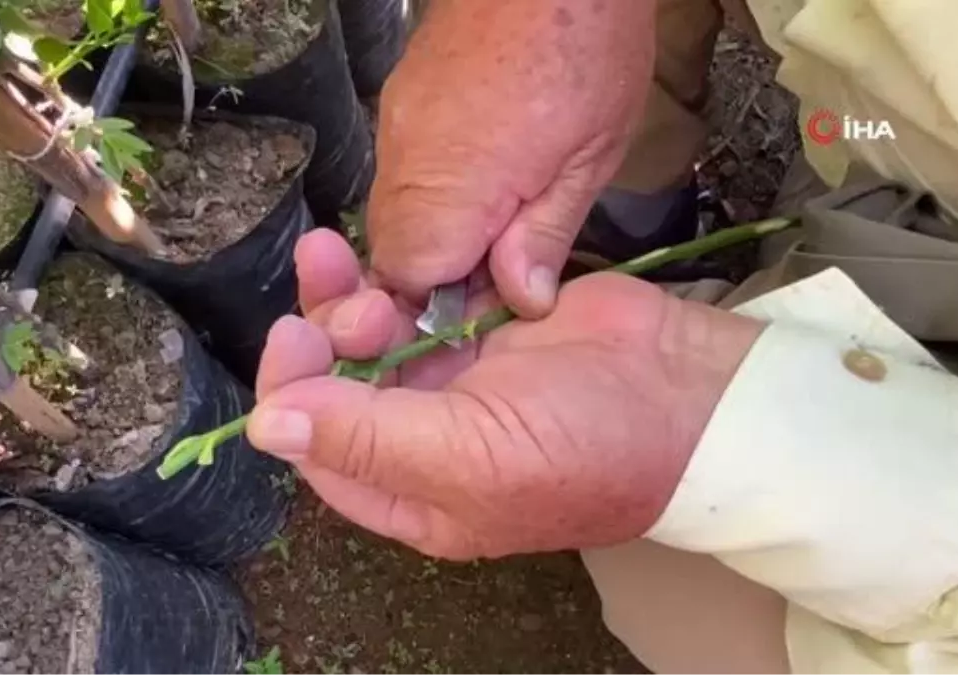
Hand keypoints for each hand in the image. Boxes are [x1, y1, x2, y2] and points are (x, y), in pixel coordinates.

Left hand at [249, 230, 763, 558]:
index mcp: (414, 493)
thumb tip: (265, 427)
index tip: (297, 336)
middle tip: (340, 288)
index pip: (320, 450)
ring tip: (343, 258)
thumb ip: (364, 438)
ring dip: (351, 295)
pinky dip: (399, 274)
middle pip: (338, 384)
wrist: (691, 393)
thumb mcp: (469, 458)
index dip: (294, 393)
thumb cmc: (585, 447)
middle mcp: (426, 439)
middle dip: (324, 333)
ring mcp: (457, 378)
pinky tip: (384, 249)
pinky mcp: (486, 326)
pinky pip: (420, 299)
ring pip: (374, 334)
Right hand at [367, 0, 656, 317]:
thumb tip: (519, 300)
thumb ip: (544, 235)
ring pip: (396, 214)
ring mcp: (397, 128)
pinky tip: (491, 169)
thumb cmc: (584, 46)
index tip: (494, 300)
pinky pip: (404, 172)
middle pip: (393, 253)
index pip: (407, 280)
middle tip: (508, 262)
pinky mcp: (402, 103)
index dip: (448, 304)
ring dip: (444, 231)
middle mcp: (406, 161)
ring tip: (508, 210)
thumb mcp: (590, 157)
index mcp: (452, 186)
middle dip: (444, 272)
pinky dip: (439, 190)